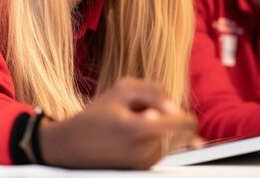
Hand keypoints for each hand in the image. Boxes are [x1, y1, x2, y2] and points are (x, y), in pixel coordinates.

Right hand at [38, 77, 197, 168]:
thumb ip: (153, 91)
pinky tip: (131, 135)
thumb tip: (173, 106)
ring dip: (160, 130)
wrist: (73, 145)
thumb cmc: (96, 115)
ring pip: (172, 140)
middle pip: (180, 131)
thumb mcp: (121, 89)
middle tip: (142, 114)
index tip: (168, 108)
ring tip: (132, 124)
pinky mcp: (143, 170)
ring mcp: (146, 164)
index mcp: (142, 130)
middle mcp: (148, 151)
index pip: (186, 124)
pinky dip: (153, 140)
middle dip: (167, 120)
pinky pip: (162, 150)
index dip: (183, 113)